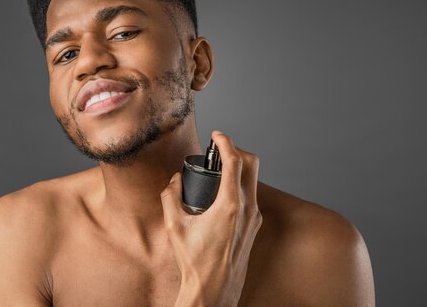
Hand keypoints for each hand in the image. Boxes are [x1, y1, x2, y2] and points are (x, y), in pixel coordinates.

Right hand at [161, 131, 262, 306]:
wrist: (213, 292)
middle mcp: (248, 209)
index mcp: (231, 206)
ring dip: (239, 168)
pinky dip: (240, 185)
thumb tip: (174, 181)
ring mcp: (255, 218)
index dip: (226, 142)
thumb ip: (171, 196)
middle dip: (236, 150)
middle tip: (219, 150)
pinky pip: (252, 195)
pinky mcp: (255, 226)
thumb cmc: (195, 263)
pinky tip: (223, 192)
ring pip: (254, 179)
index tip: (217, 134)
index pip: (235, 161)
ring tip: (218, 171)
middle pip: (252, 164)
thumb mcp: (175, 226)